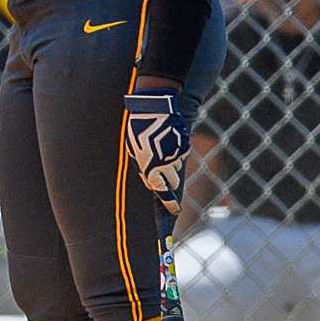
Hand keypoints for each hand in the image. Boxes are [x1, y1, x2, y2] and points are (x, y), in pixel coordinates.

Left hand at [122, 91, 189, 215]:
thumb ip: (143, 169)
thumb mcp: (135, 153)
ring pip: (176, 168)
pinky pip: (180, 154)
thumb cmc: (137, 131)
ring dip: (170, 165)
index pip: (162, 193)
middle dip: (170, 184)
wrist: (152, 109)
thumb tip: (151, 183)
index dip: (170, 204)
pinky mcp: (184, 146)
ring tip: (159, 151)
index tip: (176, 211)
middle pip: (173, 183)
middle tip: (166, 179)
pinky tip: (166, 142)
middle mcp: (165, 165)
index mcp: (150, 169)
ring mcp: (176, 156)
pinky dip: (175, 152)